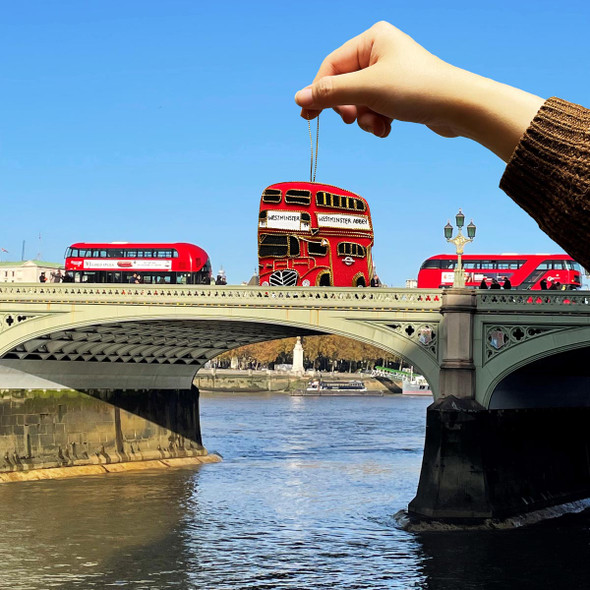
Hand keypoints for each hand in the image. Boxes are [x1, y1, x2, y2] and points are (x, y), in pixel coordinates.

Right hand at [295, 21, 544, 160]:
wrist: (458, 107)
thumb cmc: (418, 88)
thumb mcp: (367, 90)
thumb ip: (331, 94)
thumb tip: (300, 97)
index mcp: (372, 39)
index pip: (332, 66)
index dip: (320, 92)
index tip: (309, 115)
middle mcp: (380, 52)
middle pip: (345, 85)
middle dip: (348, 108)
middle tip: (351, 121)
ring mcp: (390, 73)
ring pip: (359, 101)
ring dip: (364, 118)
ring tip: (378, 125)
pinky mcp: (399, 93)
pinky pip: (375, 108)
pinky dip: (377, 121)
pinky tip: (387, 127)